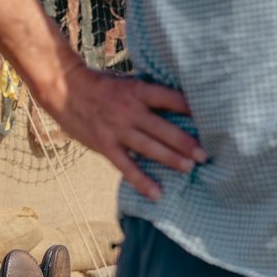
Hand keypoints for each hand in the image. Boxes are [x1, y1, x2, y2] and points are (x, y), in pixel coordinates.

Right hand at [46, 66, 202, 200]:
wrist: (63, 88)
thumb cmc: (98, 85)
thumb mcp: (125, 83)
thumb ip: (147, 96)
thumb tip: (176, 107)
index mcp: (138, 91)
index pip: (171, 99)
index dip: (191, 108)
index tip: (212, 118)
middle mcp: (130, 111)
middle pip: (163, 129)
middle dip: (186, 142)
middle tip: (206, 155)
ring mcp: (117, 129)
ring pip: (148, 147)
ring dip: (170, 159)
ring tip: (189, 168)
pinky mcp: (104, 144)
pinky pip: (125, 166)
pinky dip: (141, 180)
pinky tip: (156, 193)